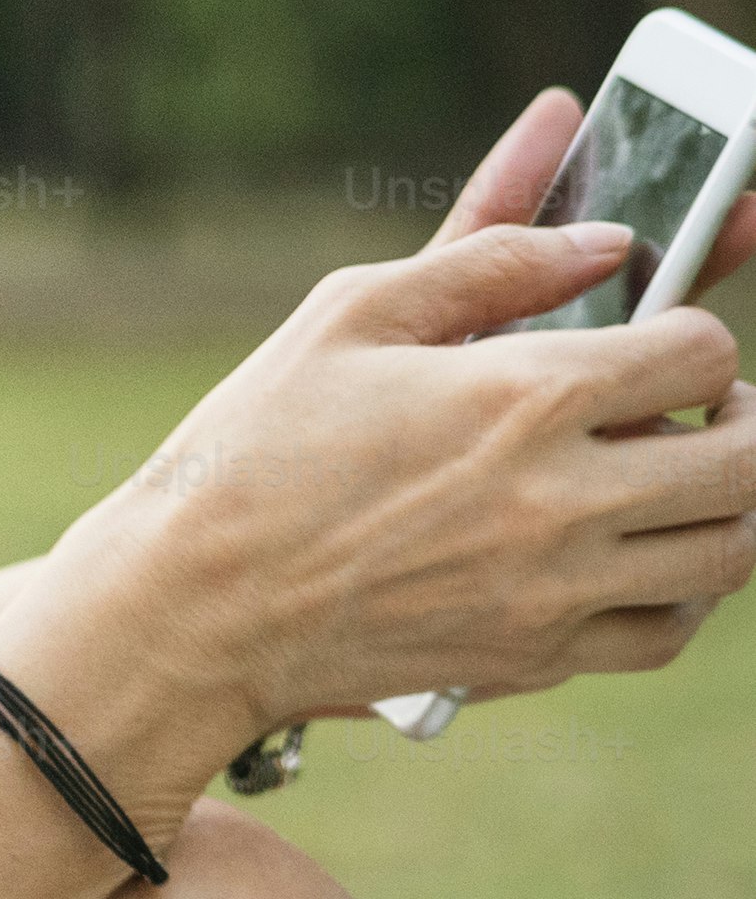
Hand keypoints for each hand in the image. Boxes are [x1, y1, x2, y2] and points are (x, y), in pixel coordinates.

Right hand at [57, 101, 753, 733]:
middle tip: (707, 400)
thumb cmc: (256, 445)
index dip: (690, 328)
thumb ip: (489, 258)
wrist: (197, 603)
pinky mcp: (541, 657)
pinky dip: (688, 588)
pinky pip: (672, 628)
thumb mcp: (350, 313)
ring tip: (690, 472)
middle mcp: (562, 498)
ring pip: (733, 549)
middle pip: (749, 458)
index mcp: (522, 395)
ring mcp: (559, 589)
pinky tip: (648, 552)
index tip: (659, 333)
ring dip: (734, 500)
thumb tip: (603, 242)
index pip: (698, 351)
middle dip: (741, 414)